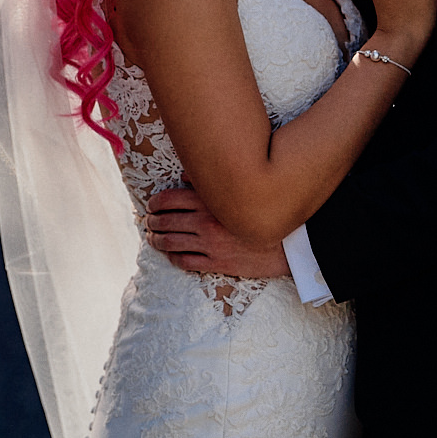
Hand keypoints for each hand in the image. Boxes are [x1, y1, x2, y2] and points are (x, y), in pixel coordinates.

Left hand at [144, 186, 291, 278]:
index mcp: (209, 201)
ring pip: (171, 242)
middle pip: (166, 221)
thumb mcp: (236, 191)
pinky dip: (173, 257)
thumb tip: (186, 174)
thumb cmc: (263, 211)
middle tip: (148, 221)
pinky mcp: (217, 263)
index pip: (169, 199)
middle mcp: (206, 222)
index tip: (151, 205)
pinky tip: (170, 254)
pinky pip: (185, 261)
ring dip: (157, 239)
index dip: (155, 203)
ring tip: (152, 237)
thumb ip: (210, 183)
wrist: (288, 242)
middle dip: (152, 221)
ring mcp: (210, 245)